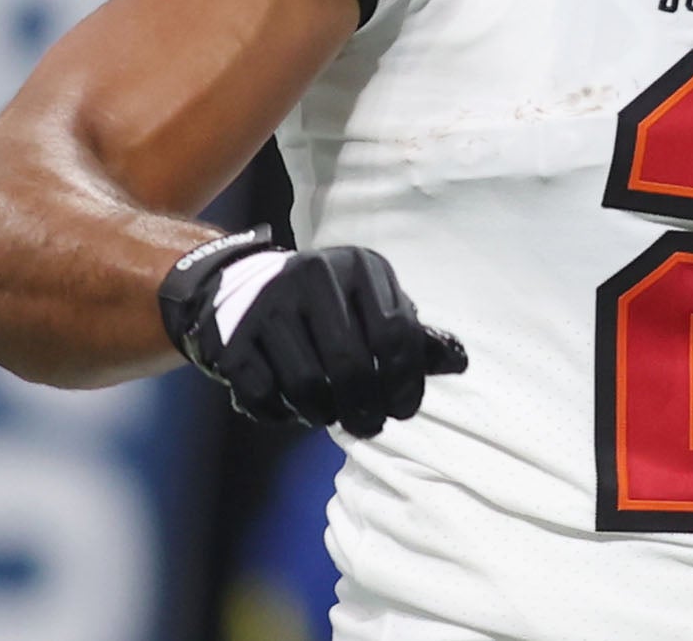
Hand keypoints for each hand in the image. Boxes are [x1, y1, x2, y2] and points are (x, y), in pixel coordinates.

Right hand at [158, 227, 465, 436]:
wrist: (235, 286)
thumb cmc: (326, 305)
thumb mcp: (373, 304)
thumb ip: (415, 336)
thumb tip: (460, 362)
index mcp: (360, 266)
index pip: (395, 333)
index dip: (405, 381)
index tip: (403, 409)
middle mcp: (314, 276)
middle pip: (350, 364)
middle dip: (366, 408)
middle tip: (370, 425)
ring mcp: (268, 305)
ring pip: (307, 385)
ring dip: (324, 414)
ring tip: (331, 416)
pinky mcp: (232, 338)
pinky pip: (264, 394)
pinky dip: (282, 414)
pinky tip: (292, 409)